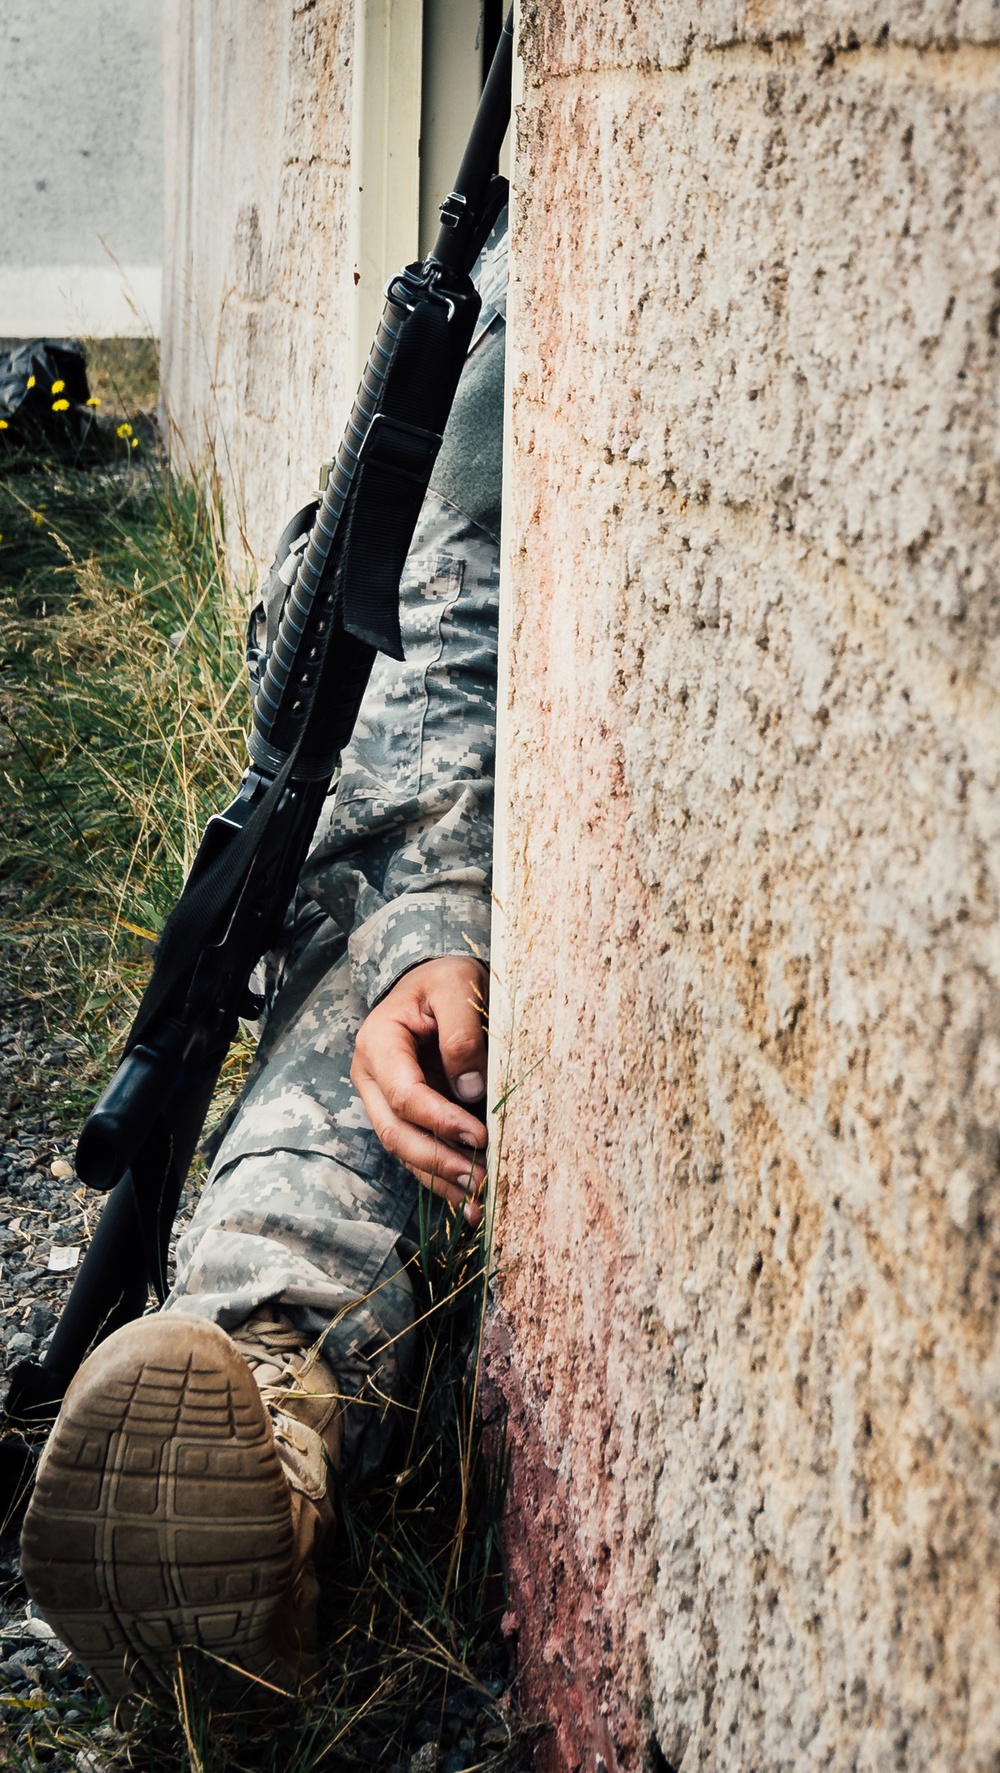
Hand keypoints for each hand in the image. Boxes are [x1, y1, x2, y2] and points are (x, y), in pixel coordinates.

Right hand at [351, 956, 488, 1224]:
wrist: (435, 980)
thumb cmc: (445, 979)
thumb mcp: (457, 985)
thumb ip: (461, 1032)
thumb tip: (470, 1088)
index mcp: (378, 1044)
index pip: (404, 1095)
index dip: (440, 1120)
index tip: (479, 1136)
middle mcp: (372, 1079)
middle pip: (397, 1133)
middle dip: (438, 1162)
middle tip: (481, 1182)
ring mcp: (384, 1101)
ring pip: (405, 1151)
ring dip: (441, 1181)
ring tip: (480, 1204)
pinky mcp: (405, 1115)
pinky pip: (418, 1153)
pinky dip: (442, 1179)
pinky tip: (469, 1201)